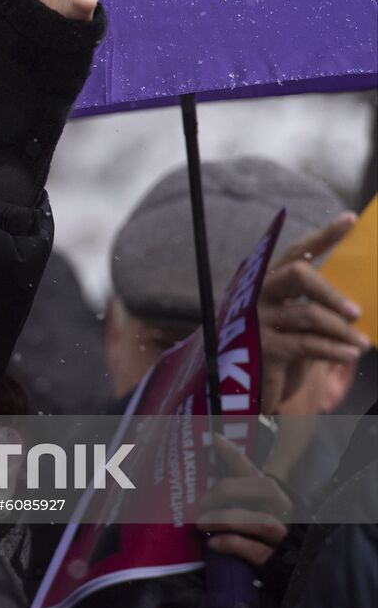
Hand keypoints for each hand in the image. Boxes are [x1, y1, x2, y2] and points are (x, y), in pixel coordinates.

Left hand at [197, 437, 291, 566]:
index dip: (236, 455)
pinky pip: (258, 551)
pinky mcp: (279, 561)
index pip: (254, 470)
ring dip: (226, 519)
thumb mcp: (248, 510)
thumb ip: (230, 492)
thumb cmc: (259, 535)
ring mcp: (285, 536)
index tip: (215, 438)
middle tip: (200, 503)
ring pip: (262, 522)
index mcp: (272, 496)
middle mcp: (283, 511)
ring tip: (200, 522)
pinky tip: (213, 543)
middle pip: (265, 489)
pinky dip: (234, 544)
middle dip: (228, 491)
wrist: (290, 571)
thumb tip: (201, 467)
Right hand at [257, 213, 365, 412]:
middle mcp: (257, 295)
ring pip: (309, 313)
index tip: (351, 219)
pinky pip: (308, 344)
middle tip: (356, 311)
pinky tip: (350, 354)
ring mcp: (257, 321)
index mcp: (267, 282)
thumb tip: (357, 299)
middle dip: (331, 292)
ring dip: (342, 330)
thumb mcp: (294, 321)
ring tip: (361, 344)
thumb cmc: (278, 348)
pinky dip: (335, 349)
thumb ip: (313, 304)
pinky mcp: (263, 349)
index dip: (324, 236)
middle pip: (297, 274)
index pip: (297, 252)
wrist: (245, 389)